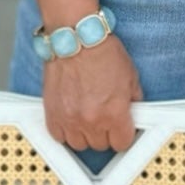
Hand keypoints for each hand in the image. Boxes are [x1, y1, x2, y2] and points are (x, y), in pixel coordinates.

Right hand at [42, 34, 143, 151]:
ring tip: (87, 118)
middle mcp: (91, 120)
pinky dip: (65, 131)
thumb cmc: (102, 52)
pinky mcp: (52, 112)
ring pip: (78, 144)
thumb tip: (132, 113)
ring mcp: (69, 118)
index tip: (121, 128)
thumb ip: (133, 100)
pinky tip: (71, 119)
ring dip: (84, 134)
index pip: (122, 143)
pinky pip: (58, 136)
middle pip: (100, 145)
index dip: (123, 134)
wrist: (76, 38)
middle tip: (104, 117)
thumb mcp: (131, 76)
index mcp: (114, 113)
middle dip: (104, 133)